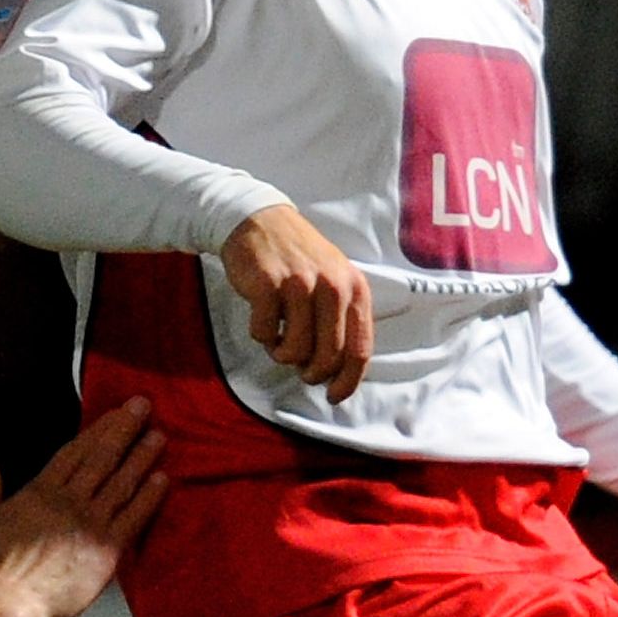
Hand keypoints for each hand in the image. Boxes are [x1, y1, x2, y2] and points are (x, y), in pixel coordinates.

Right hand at [0, 398, 169, 616]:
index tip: (115, 412)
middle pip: (103, 458)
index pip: (75, 451)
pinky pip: (134, 519)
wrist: (2, 607)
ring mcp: (90, 526)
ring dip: (142, 457)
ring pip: (123, 483)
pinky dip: (150, 498)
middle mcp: (69, 502)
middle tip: (144, 406)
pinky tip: (163, 479)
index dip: (97, 429)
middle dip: (125, 429)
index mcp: (39, 491)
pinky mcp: (107, 553)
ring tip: (159, 437)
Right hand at [220, 204, 374, 400]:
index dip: (347, 381)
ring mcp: (300, 284)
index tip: (334, 396)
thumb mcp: (332, 281)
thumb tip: (336, 373)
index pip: (359, 349)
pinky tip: (262, 321)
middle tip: (301, 370)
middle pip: (328, 356)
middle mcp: (332, 286)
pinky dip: (261, 335)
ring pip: (295, 349)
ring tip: (278, 341)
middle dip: (312, 372)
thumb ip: (340, 321)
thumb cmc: (297, 260)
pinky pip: (265, 332)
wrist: (258, 220)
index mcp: (354, 288)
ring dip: (283, 354)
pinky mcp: (268, 284)